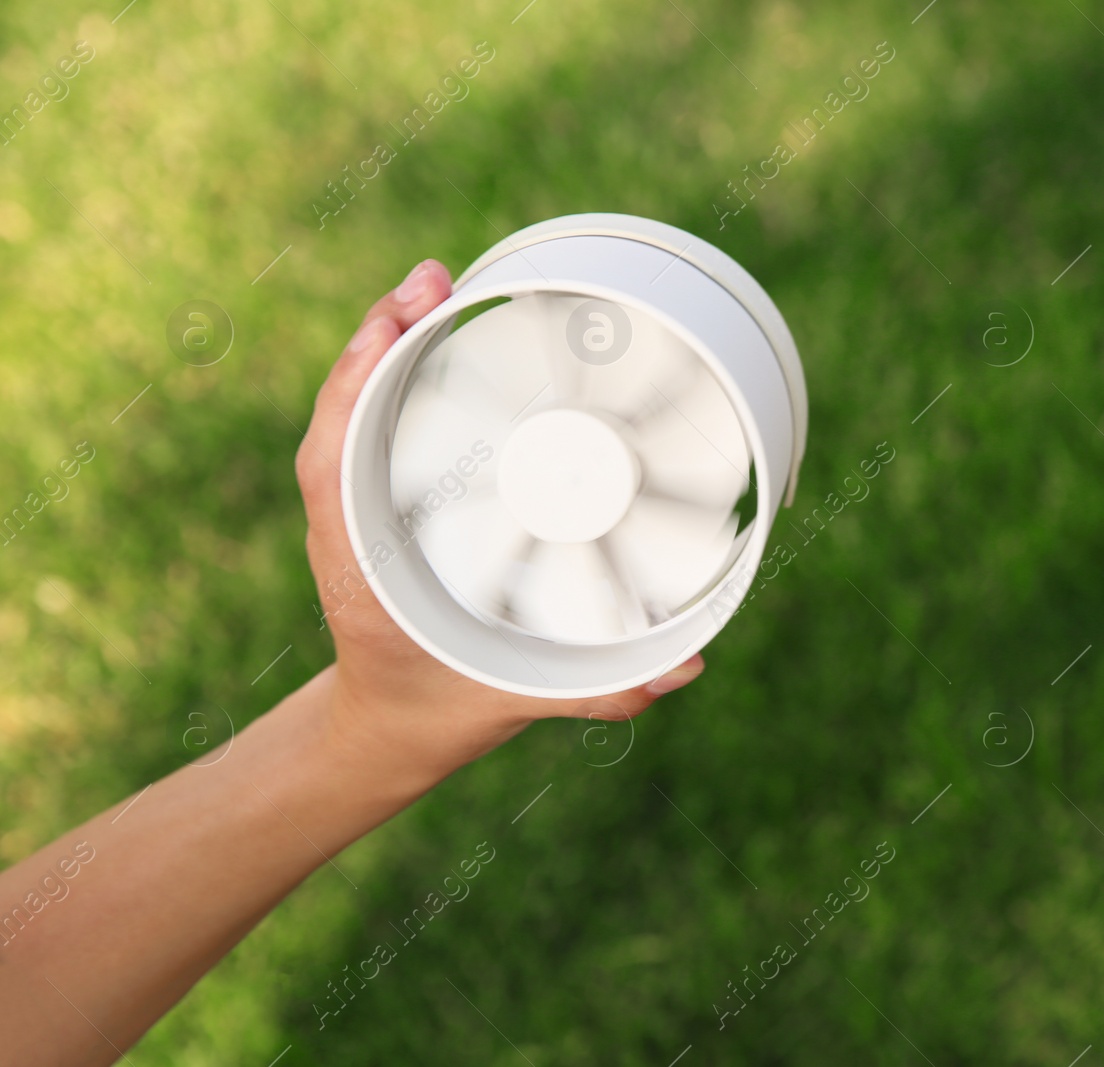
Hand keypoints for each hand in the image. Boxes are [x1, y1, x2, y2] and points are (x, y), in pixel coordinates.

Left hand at [297, 260, 703, 785]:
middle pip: (342, 412)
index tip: (397, 327)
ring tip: (433, 287)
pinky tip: (426, 334)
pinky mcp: (374, 500)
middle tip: (434, 284)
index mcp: (365, 569)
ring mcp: (355, 510)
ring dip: (385, 344)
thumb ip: (601, 693)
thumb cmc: (447, 705)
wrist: (396, 725)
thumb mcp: (522, 702)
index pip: (334, 460)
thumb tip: (682, 668)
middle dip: (381, 338)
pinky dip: (391, 372)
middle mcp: (348, 526)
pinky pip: (368, 424)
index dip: (355, 387)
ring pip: (351, 410)